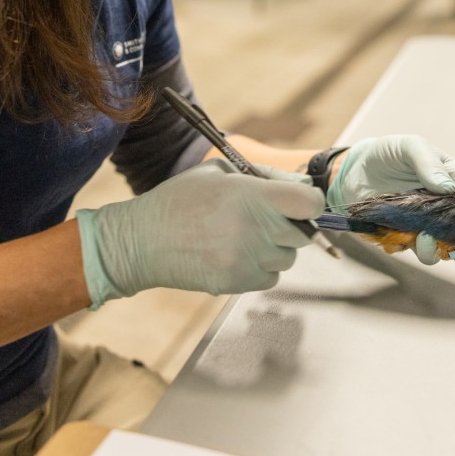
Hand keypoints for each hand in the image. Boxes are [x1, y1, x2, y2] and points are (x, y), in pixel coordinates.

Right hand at [75, 159, 323, 306]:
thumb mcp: (219, 172)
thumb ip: (264, 176)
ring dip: (274, 248)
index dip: (312, 203)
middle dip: (290, 225)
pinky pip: (270, 277)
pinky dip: (260, 267)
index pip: (310, 204)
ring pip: (287, 258)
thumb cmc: (181, 200)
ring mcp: (247, 260)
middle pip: (303, 234)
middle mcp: (254, 230)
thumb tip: (301, 185)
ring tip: (242, 236)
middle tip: (263, 218)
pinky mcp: (238, 283)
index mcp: (251, 196)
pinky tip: (233, 254)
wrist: (142, 242)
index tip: (303, 203)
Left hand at [329, 135, 454, 269]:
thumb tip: (447, 188)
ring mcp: (435, 227)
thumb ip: (426, 162)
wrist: (354, 173)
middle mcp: (453, 208)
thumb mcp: (409, 146)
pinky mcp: (413, 240)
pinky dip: (432, 252)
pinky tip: (424, 242)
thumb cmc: (389, 155)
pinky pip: (429, 254)